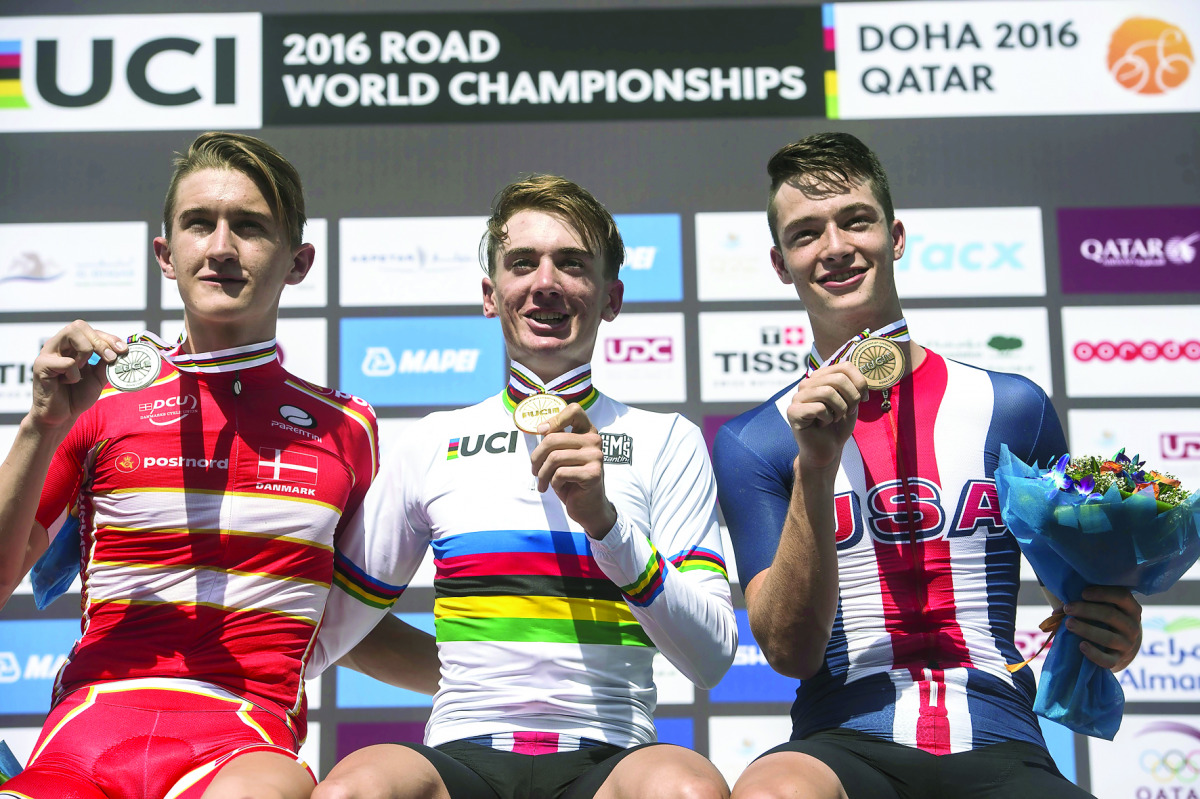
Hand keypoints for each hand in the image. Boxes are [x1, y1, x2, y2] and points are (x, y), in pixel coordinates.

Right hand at [28, 320, 125, 432]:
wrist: (62, 416)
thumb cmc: (77, 395)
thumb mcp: (99, 376)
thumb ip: (107, 362)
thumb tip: (122, 350)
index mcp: (70, 345)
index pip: (90, 330)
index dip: (108, 337)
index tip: (123, 350)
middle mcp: (58, 345)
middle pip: (79, 326)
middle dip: (100, 341)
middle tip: (111, 358)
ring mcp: (47, 353)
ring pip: (71, 335)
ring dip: (86, 353)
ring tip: (82, 370)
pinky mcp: (41, 365)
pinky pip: (67, 362)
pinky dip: (73, 375)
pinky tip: (66, 382)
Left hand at [530, 403, 617, 538]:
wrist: (588, 506)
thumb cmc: (572, 479)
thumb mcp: (563, 456)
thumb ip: (556, 439)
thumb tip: (540, 428)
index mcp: (588, 431)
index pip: (574, 410)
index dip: (554, 419)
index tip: (541, 432)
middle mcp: (594, 440)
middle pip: (553, 438)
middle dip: (537, 456)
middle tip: (534, 470)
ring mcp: (596, 456)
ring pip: (554, 457)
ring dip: (542, 473)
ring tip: (542, 482)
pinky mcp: (593, 473)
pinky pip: (560, 473)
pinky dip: (553, 482)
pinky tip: (557, 487)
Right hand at [786, 363, 868, 471]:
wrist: (827, 451)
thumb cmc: (838, 426)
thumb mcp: (851, 401)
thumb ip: (854, 384)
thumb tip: (863, 371)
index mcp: (821, 377)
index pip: (845, 366)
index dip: (860, 382)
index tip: (863, 399)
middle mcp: (807, 383)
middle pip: (838, 378)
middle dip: (852, 398)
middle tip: (849, 412)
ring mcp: (798, 397)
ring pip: (828, 392)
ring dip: (840, 409)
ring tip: (836, 418)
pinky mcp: (793, 412)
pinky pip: (819, 408)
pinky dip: (828, 419)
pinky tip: (823, 424)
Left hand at [1064, 586, 1142, 671]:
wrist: (1119, 646)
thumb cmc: (1105, 619)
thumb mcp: (1101, 607)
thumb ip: (1083, 603)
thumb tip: (1056, 612)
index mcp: (1131, 608)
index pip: (1122, 596)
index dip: (1102, 593)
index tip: (1083, 593)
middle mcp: (1133, 626)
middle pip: (1111, 615)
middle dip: (1086, 610)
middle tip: (1068, 608)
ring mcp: (1127, 645)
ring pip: (1108, 638)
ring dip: (1087, 629)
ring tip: (1068, 623)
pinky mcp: (1118, 660)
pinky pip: (1108, 660)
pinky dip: (1094, 654)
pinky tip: (1081, 646)